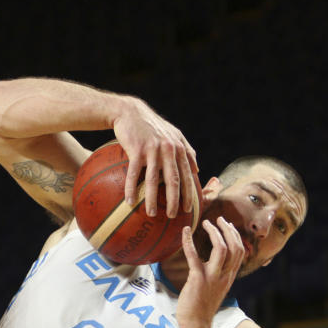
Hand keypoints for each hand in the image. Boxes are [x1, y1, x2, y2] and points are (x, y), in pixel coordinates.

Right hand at [112, 97, 197, 217]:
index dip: (190, 193)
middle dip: (175, 200)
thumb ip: (186, 150)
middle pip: (173, 180)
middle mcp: (168, 149)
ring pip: (153, 180)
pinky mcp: (136, 150)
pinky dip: (131, 189)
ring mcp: (152, 149)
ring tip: (151, 214)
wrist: (129, 112)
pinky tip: (130, 202)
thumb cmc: (150, 126)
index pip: (187, 174)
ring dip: (152, 199)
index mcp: (178, 147)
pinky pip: (134, 174)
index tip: (190, 208)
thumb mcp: (173, 134)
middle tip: (173, 216)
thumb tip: (197, 169)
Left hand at [177, 217, 243, 327]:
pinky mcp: (197, 279)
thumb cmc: (202, 307)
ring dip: (214, 232)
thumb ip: (218, 275)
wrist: (196, 324)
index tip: (227, 225)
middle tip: (218, 219)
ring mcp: (212, 277)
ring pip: (222, 249)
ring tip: (206, 223)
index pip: (240, 251)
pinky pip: (194, 256)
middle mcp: (225, 275)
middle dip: (228, 230)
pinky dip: (189, 241)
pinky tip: (184, 231)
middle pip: (235, 247)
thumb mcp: (216, 288)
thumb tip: (213, 263)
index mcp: (229, 276)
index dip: (234, 236)